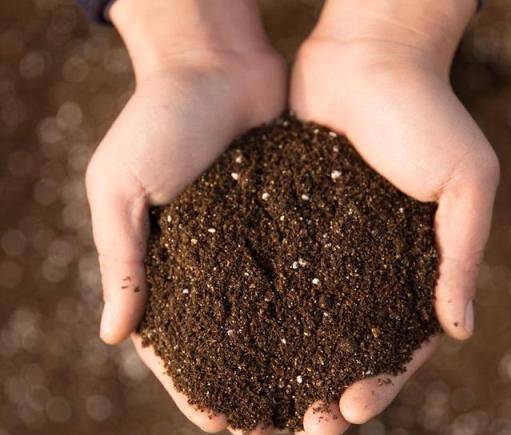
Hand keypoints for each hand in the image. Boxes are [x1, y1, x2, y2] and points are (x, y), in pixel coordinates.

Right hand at [86, 1, 285, 432]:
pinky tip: (343, 333)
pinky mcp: (291, 217)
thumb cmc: (156, 120)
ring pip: (275, 312)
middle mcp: (212, 259)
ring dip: (294, 355)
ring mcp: (253, 241)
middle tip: (281, 425)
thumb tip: (114, 335)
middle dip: (253, 383)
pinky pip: (308, 267)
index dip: (194, 384)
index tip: (221, 422)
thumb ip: (120, 258)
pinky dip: (321, 302)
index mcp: (164, 261)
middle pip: (232, 337)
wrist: (213, 65)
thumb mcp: (119, 187)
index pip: (176, 339)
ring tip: (321, 395)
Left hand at [290, 0, 498, 432]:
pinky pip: (267, 266)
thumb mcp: (465, 183)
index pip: (396, 341)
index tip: (350, 409)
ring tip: (262, 397)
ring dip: (284, 359)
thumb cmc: (425, 113)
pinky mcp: (284, 216)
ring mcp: (321, 242)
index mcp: (409, 264)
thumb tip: (459, 328)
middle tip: (303, 423)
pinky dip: (255, 303)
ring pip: (300, 314)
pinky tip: (234, 335)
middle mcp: (361, 261)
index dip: (378, 380)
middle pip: (342, 340)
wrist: (367, 59)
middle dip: (324, 383)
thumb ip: (462, 255)